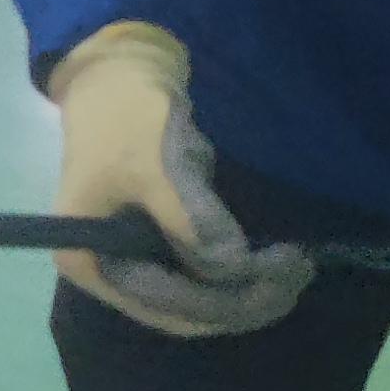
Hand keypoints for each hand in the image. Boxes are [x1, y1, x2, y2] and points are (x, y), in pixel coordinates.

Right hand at [44, 23, 310, 337]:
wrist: (120, 79)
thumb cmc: (128, 120)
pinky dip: (237, 274)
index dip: (221, 299)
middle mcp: (109, 273)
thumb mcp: (156, 168)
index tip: (277, 277)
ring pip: (196, 300)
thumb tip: (234, 269)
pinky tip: (273, 261)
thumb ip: (190, 221)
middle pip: (181, 310)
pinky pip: (200, 275)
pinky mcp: (158, 245)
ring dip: (245, 293)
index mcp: (91, 263)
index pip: (162, 302)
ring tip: (296, 269)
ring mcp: (133, 262)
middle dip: (240, 302)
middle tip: (298, 277)